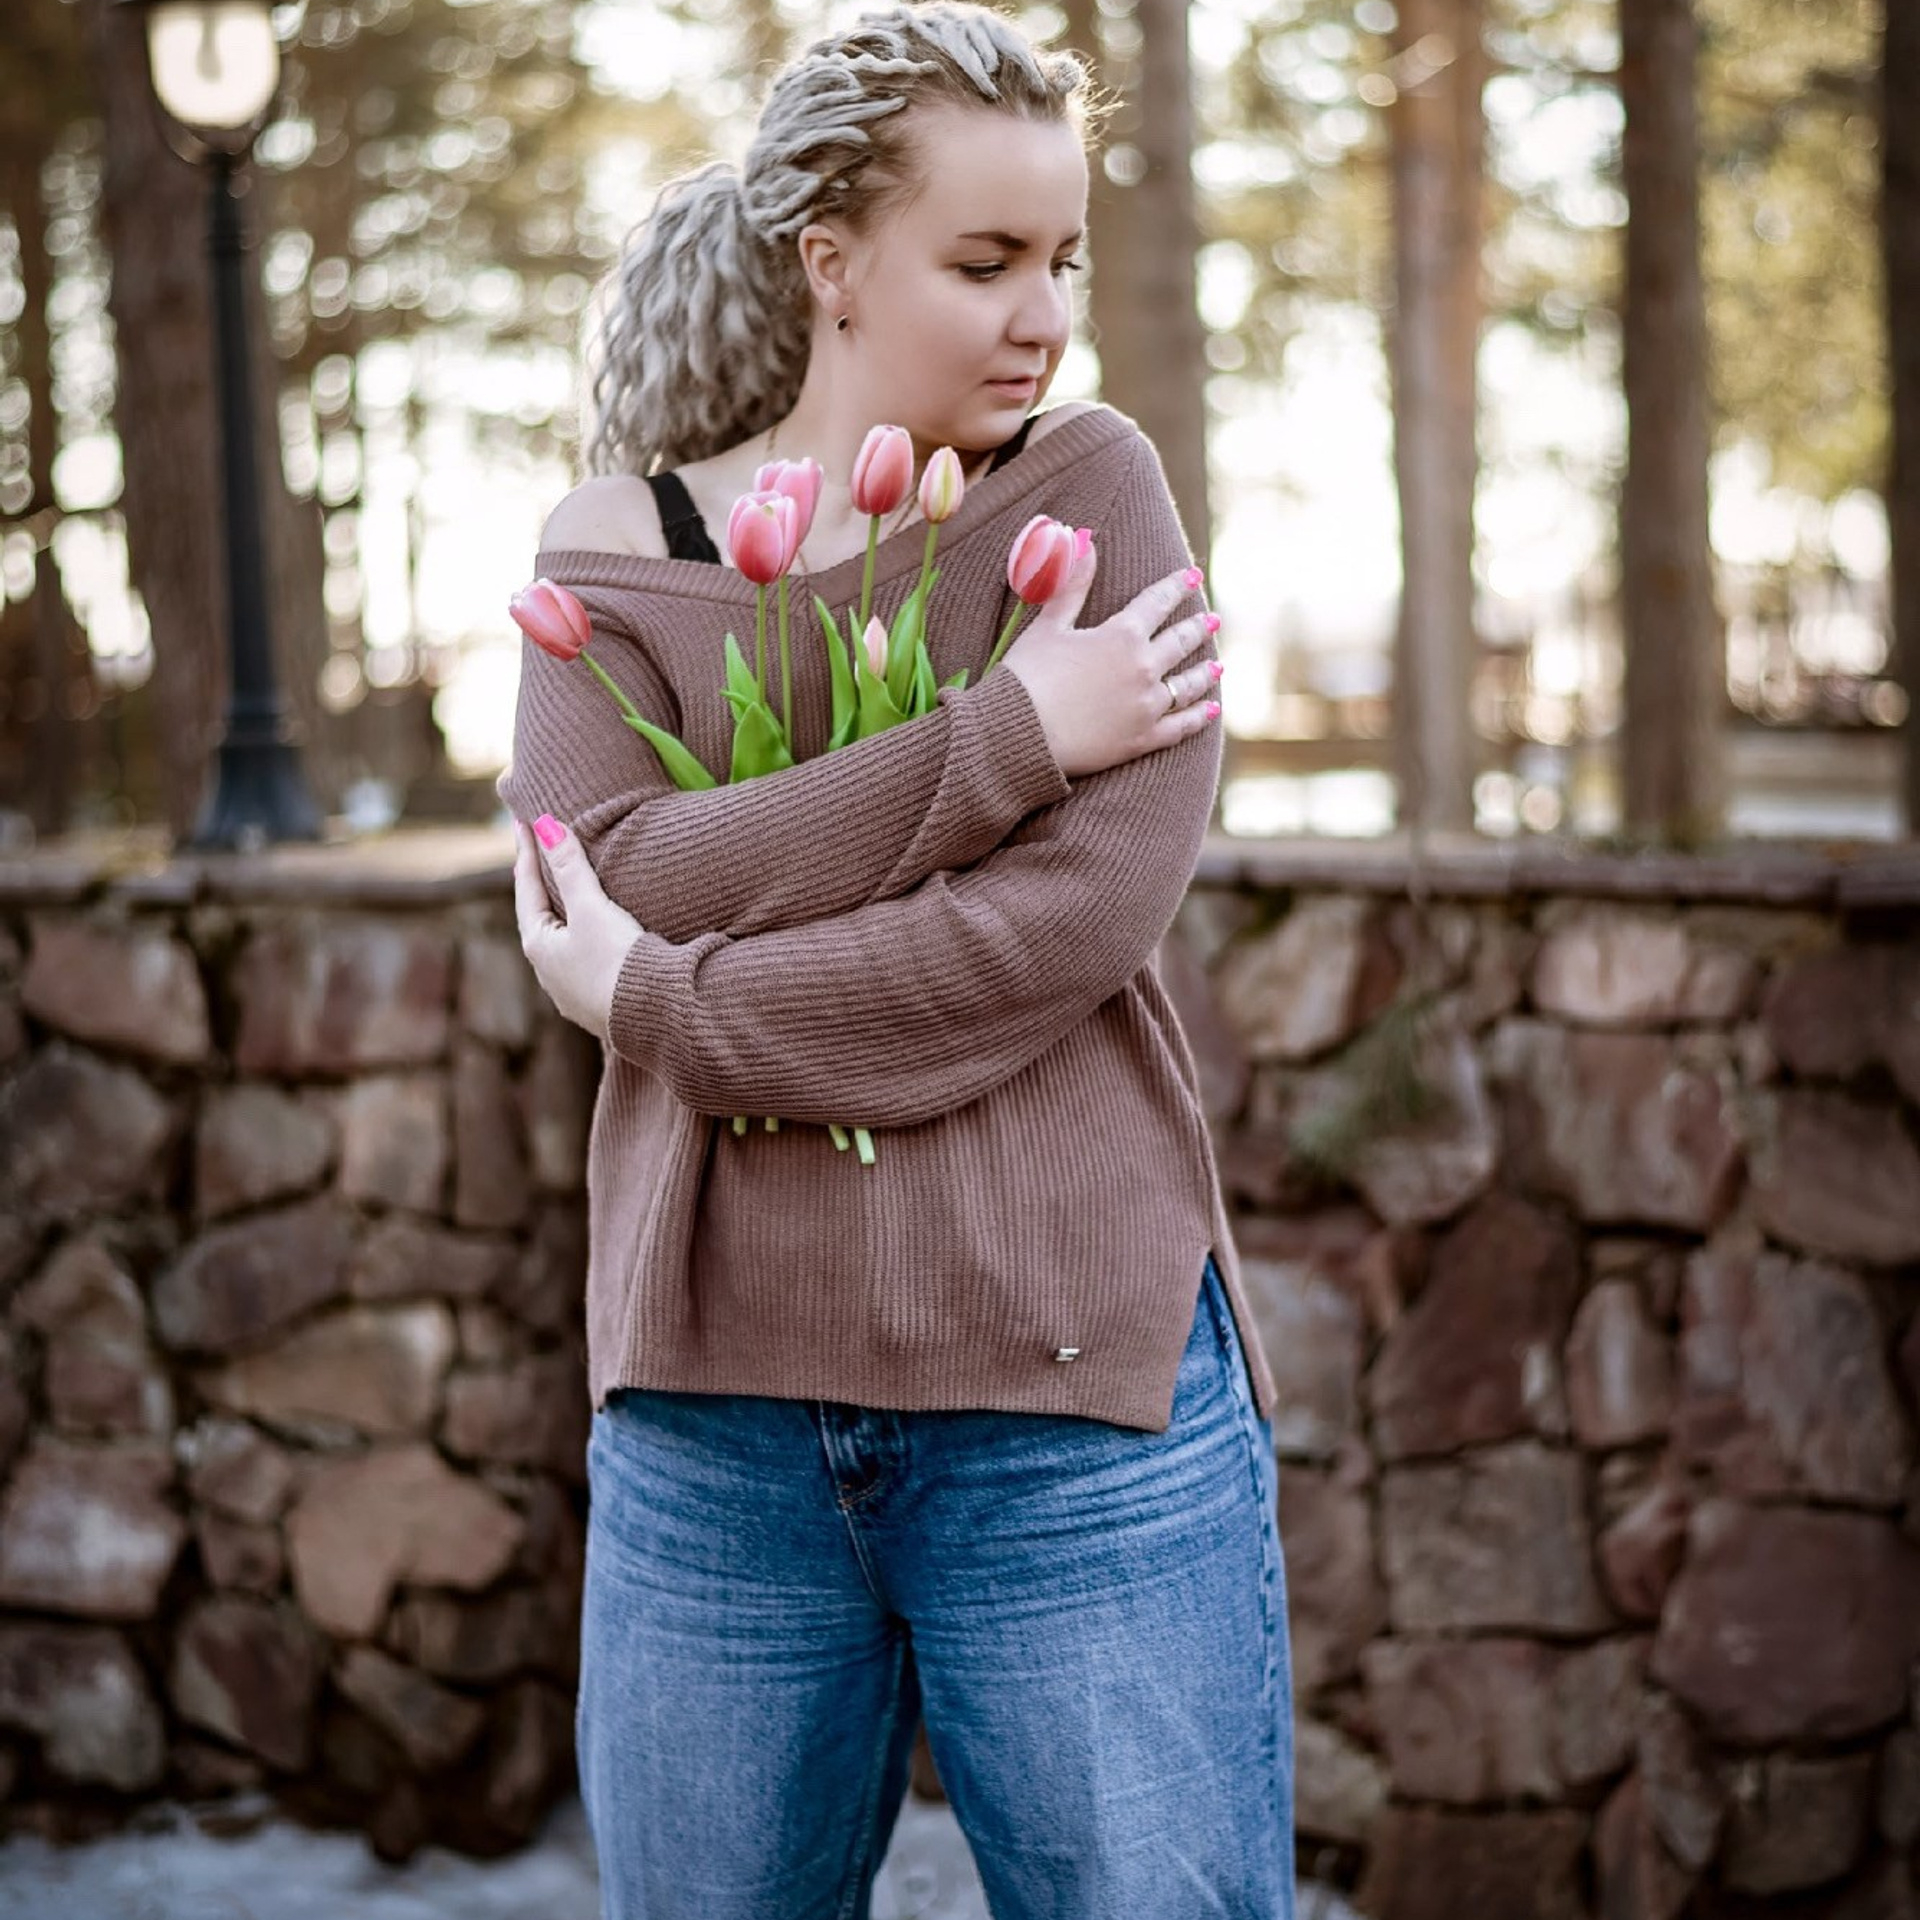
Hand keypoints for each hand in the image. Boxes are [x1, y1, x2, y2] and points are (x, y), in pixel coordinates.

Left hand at [510, 815, 642, 1042]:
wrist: (654, 1018)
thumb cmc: (618, 962)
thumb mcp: (592, 909)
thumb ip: (570, 867)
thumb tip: (546, 826)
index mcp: (539, 946)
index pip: (527, 888)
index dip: (528, 852)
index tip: (526, 822)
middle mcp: (549, 973)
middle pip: (542, 917)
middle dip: (544, 886)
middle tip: (544, 855)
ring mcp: (573, 993)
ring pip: (564, 943)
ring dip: (566, 917)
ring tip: (573, 896)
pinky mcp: (599, 1005)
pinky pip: (585, 963)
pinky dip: (587, 941)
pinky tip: (599, 943)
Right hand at [1000, 539, 1221, 777]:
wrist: (1020, 734)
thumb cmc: (1027, 677)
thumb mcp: (1049, 625)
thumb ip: (1073, 585)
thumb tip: (1084, 540)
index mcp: (1122, 635)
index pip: (1158, 602)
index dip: (1176, 585)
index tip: (1192, 575)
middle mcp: (1143, 667)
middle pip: (1180, 641)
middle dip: (1198, 627)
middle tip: (1212, 619)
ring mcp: (1147, 705)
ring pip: (1188, 684)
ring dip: (1205, 671)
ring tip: (1217, 664)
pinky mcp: (1142, 739)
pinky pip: (1181, 726)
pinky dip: (1198, 716)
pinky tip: (1211, 709)